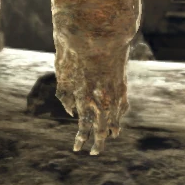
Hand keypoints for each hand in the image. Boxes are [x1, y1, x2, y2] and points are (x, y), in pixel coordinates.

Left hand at [55, 41, 129, 155]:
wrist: (97, 31)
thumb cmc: (73, 51)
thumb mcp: (62, 74)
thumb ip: (65, 96)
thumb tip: (71, 112)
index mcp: (84, 99)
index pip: (83, 127)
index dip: (80, 140)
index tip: (77, 149)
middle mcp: (101, 100)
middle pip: (102, 129)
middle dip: (98, 143)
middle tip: (95, 153)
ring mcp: (114, 92)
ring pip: (115, 118)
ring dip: (111, 130)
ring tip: (110, 137)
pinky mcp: (122, 83)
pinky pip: (122, 104)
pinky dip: (119, 114)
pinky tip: (118, 119)